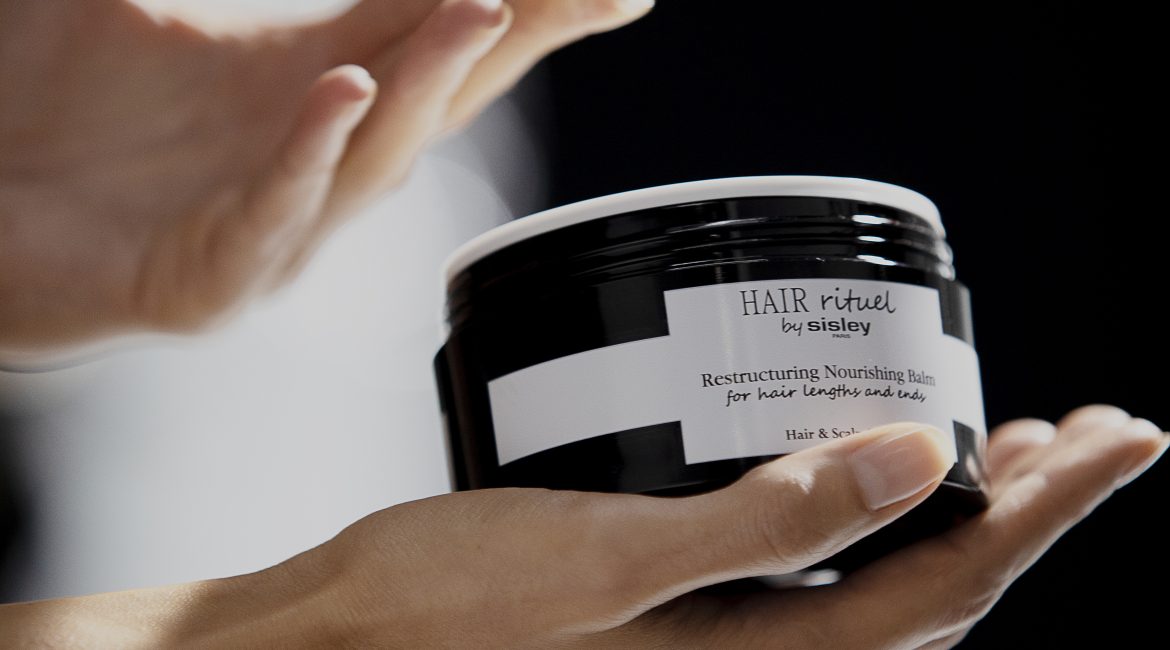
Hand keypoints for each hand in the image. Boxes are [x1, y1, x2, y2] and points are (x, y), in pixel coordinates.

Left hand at [0, 0, 652, 351]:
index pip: (433, 26)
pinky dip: (309, 155)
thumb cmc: (56, 116)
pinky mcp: (209, 278)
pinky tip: (341, 90)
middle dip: (523, 36)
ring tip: (482, 8)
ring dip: (432, 82)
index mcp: (309, 84)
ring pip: (380, 157)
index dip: (525, 2)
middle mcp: (312, 156)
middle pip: (442, 91)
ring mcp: (273, 223)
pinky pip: (271, 213)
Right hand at [8, 406, 1157, 646]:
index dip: (1049, 516)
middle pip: (936, 596)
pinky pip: (812, 577)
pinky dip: (866, 520)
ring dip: (956, 514)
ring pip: (880, 588)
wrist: (338, 640)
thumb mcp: (603, 563)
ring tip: (1019, 445)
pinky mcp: (678, 617)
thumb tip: (916, 460)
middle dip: (1028, 511)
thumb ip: (766, 523)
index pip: (949, 594)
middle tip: (1095, 428)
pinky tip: (867, 473)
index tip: (1118, 437)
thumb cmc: (442, 611)